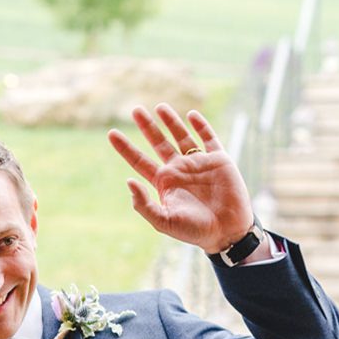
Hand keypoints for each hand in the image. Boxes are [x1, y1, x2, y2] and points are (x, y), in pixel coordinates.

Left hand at [107, 105, 256, 251]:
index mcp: (164, 182)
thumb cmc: (194, 230)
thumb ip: (144, 204)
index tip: (111, 134)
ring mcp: (198, 163)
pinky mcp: (219, 159)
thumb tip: (128, 182)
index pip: (140, 161)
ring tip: (159, 107)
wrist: (227, 232)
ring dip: (171, 121)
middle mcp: (179, 169)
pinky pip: (208, 138)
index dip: (125, 148)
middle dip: (147, 127)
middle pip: (158, 143)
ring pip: (181, 136)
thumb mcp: (164, 221)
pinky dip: (201, 125)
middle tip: (135, 110)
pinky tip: (191, 115)